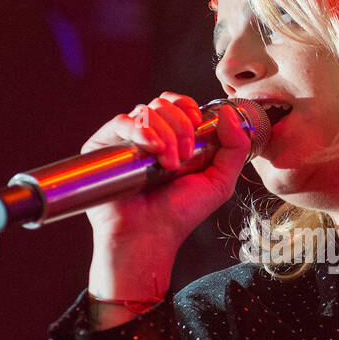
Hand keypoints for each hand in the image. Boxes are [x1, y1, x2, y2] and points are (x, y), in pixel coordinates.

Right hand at [79, 91, 251, 247]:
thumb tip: (229, 112)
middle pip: (164, 103)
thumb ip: (235, 147)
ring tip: (168, 164)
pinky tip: (152, 150)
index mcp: (173, 139)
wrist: (149, 236)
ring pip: (146, 110)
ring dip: (165, 134)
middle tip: (185, 158)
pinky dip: (141, 131)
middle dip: (181, 127)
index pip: (179, 104)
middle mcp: (148, 136)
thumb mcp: (219, 182)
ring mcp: (125, 140)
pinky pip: (121, 122)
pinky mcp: (103, 146)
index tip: (198, 131)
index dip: (190, 110)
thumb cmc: (179, 215)